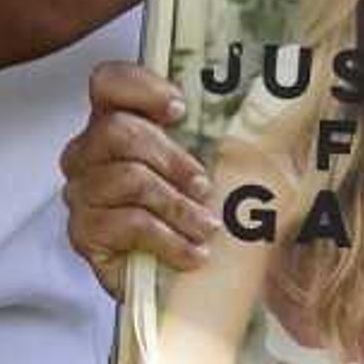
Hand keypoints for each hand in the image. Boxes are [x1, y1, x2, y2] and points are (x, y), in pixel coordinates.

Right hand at [58, 60, 217, 300]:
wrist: (182, 280)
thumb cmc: (194, 215)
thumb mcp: (217, 165)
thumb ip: (228, 131)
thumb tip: (281, 102)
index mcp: (114, 122)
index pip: (108, 83)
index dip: (141, 88)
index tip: (180, 110)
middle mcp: (88, 154)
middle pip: (117, 130)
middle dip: (172, 158)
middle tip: (204, 185)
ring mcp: (82, 193)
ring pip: (128, 178)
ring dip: (177, 205)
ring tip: (205, 226)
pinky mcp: (84, 233)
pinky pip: (127, 223)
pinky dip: (169, 240)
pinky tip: (191, 252)